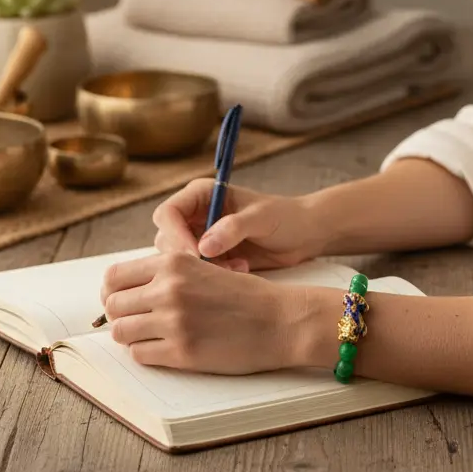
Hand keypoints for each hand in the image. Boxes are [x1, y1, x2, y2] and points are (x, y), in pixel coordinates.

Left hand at [99, 249, 308, 371]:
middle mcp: (169, 288)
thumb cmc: (245, 295)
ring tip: (152, 336)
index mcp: (174, 263)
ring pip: (120, 332)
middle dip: (121, 315)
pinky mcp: (182, 352)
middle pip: (112, 305)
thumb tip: (126, 291)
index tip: (121, 301)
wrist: (280, 320)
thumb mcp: (205, 268)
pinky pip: (140, 355)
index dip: (113, 291)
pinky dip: (147, 353)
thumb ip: (168, 274)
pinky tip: (167, 348)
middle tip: (138, 322)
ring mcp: (174, 321)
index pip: (114, 276)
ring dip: (131, 336)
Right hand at [151, 179, 325, 271]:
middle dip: (189, 258)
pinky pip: (197, 273)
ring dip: (204, 269)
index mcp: (201, 195)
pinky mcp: (211, 258)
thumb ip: (233, 228)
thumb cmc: (285, 217)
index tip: (196, 254)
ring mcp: (201, 238)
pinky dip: (214, 276)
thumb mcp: (261, 218)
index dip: (175, 235)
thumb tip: (203, 247)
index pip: (168, 213)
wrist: (304, 235)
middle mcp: (196, 215)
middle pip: (167, 240)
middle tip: (218, 266)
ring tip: (236, 267)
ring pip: (179, 261)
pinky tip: (241, 271)